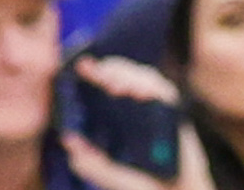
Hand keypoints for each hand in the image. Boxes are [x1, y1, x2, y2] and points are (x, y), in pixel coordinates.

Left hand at [56, 55, 214, 189]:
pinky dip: (154, 89)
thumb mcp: (110, 177)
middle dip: (113, 70)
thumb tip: (68, 141)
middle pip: (125, 74)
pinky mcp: (175, 112)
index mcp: (120, 115)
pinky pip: (166, 92)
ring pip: (145, 76)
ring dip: (131, 76)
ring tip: (115, 86)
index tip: (81, 65)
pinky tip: (142, 94)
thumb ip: (91, 164)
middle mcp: (139, 105)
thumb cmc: (144, 185)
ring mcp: (158, 106)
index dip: (95, 73)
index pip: (106, 84)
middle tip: (99, 76)